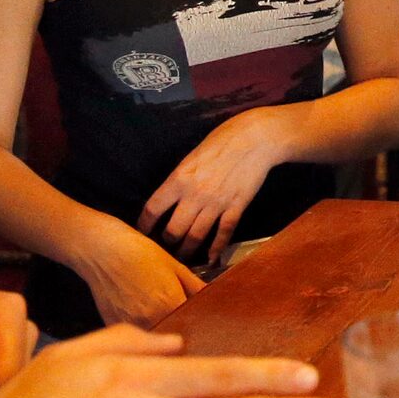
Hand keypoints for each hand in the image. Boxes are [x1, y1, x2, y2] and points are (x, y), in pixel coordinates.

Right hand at [79, 220, 209, 327]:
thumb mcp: (175, 266)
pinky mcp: (114, 327)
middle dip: (181, 331)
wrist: (101, 249)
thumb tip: (215, 301)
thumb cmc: (138, 252)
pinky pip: (135, 335)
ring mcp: (130, 326)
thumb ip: (197, 288)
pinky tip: (141, 314)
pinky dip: (142, 330)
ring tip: (158, 315)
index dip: (200, 325)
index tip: (203, 323)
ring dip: (161, 333)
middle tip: (183, 320)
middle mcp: (150, 320)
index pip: (193, 326)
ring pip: (154, 339)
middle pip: (173, 336)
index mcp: (169, 304)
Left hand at [142, 111, 287, 265]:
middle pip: (173, 230)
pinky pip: (223, 233)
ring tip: (183, 257)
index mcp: (179, 179)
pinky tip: (211, 258)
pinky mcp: (236, 207)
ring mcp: (217, 203)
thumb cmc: (222, 141)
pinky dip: (216, 249)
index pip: (153, 209)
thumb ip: (180, 179)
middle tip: (165, 248)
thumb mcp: (192, 157)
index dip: (144, 225)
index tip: (143, 232)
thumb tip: (169, 198)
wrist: (255, 138)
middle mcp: (195, 195)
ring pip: (196, 236)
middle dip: (167, 242)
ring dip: (187, 251)